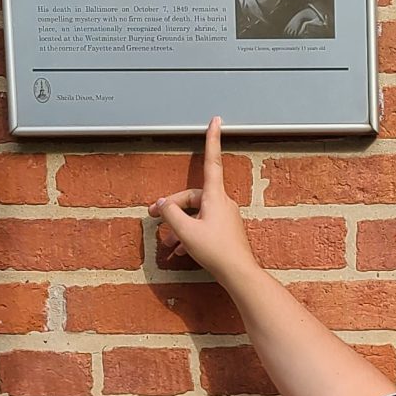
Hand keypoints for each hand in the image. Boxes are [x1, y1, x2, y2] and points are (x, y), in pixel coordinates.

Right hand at [151, 118, 258, 287]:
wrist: (239, 274)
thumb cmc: (216, 251)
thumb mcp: (186, 231)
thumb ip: (171, 214)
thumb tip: (162, 205)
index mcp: (215, 196)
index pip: (211, 161)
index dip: (212, 139)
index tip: (216, 121)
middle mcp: (222, 203)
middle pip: (192, 197)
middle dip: (173, 209)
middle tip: (156, 219)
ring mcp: (225, 217)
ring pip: (196, 215)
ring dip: (180, 227)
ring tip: (169, 244)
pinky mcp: (226, 231)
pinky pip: (203, 226)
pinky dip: (190, 235)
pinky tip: (180, 250)